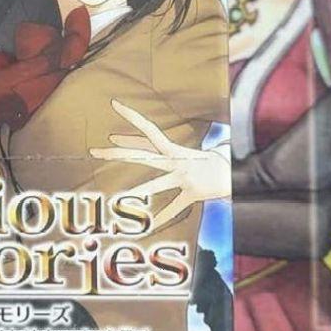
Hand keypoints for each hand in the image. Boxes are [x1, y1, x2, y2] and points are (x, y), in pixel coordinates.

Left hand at [89, 99, 229, 228]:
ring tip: (122, 198)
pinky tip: (151, 225)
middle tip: (94, 151)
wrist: (236, 173)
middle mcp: (175, 161)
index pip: (148, 131)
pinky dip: (164, 216)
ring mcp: (183, 177)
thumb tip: (162, 147)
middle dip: (117, 154)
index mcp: (174, 150)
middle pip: (141, 155)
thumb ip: (173, 153)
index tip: (115, 104)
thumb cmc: (213, 163)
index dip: (132, 117)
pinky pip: (176, 206)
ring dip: (141, 192)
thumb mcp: (191, 154)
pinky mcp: (193, 193)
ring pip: (158, 184)